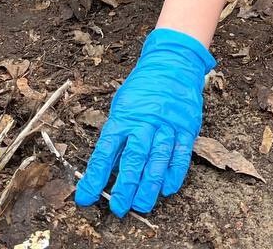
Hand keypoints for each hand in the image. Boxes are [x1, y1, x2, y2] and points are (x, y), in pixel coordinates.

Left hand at [75, 28, 214, 215]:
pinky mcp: (187, 126)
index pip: (105, 151)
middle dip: (125, 186)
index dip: (95, 177)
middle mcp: (145, 121)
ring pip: (157, 159)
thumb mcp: (122, 105)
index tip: (85, 198)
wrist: (172, 62)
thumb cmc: (142, 87)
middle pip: (133, 158)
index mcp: (123, 116)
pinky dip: (175, 173)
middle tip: (118, 208)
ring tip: (141, 205)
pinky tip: (167, 188)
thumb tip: (106, 168)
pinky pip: (181, 153)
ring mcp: (168, 124)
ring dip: (149, 185)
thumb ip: (117, 135)